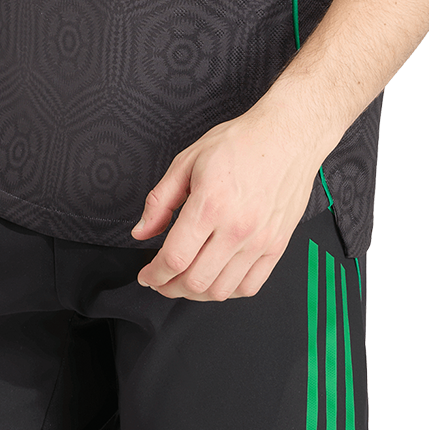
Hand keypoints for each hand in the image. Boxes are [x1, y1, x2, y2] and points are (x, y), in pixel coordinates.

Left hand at [132, 105, 326, 300]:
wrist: (286, 136)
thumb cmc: (241, 142)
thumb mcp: (188, 160)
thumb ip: (160, 200)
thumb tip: (142, 231)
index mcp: (210, 204)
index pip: (174, 258)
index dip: (154, 274)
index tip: (147, 275)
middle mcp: (236, 227)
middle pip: (195, 281)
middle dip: (169, 287)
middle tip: (161, 279)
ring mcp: (259, 240)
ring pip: (221, 290)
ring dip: (196, 293)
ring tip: (185, 281)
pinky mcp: (277, 245)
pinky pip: (249, 286)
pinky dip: (228, 292)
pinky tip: (216, 279)